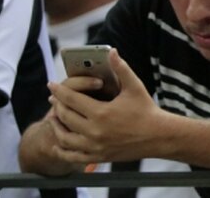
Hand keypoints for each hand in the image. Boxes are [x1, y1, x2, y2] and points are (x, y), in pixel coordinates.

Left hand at [47, 48, 164, 163]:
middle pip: (65, 117)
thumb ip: (121, 68)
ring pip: (64, 138)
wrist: (158, 136)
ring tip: (54, 118)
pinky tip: (58, 143)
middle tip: (54, 98)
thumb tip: (112, 52)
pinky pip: (72, 156)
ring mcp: (95, 147)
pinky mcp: (98, 157)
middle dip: (57, 106)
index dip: (59, 91)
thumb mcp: (134, 87)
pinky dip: (61, 150)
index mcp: (102, 113)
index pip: (71, 100)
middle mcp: (95, 131)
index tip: (51, 85)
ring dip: (56, 127)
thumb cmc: (146, 109)